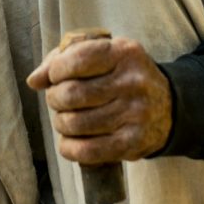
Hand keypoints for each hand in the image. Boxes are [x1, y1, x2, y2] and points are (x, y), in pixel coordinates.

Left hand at [27, 35, 172, 162]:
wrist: (169, 107)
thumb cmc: (124, 77)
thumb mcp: (105, 55)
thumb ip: (65, 59)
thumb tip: (34, 80)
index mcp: (124, 53)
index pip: (76, 59)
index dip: (55, 70)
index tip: (55, 77)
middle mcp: (132, 82)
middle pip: (71, 93)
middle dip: (54, 98)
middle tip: (58, 100)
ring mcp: (134, 114)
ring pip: (75, 123)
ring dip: (61, 123)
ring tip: (66, 119)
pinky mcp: (132, 143)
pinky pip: (87, 151)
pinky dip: (69, 148)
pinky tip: (69, 141)